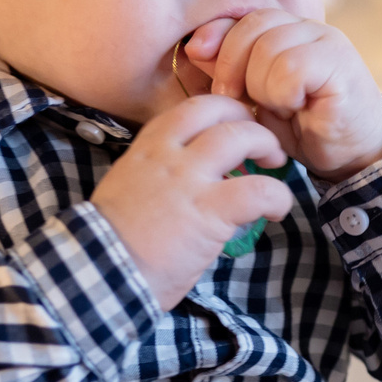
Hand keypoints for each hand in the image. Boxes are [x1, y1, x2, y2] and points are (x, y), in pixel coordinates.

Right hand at [90, 95, 293, 309]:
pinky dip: (278, 196)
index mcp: (146, 148)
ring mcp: (190, 179)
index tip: (234, 127)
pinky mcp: (211, 210)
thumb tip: (192, 182)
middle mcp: (168, 154)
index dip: (221, 112)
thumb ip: (159, 175)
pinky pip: (259, 190)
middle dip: (248, 121)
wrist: (103, 272)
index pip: (189, 109)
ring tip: (276, 165)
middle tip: (263, 142)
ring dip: (267, 146)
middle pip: (218, 112)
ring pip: (241, 138)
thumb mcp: (129, 188)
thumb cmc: (114, 241)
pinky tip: (278, 210)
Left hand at [178, 10, 381, 180]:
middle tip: (242, 102)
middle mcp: (308, 26)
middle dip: (235, 69)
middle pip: (252, 27)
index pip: (241, 17)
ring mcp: (327, 41)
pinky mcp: (341, 63)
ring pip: (269, 49)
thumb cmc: (302, 125)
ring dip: (263, 88)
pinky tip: (297, 108)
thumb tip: (195, 46)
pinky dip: (284, 95)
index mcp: (285, 28)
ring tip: (279, 107)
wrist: (351, 153)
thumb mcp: (254, 96)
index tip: (218, 85)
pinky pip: (291, 68)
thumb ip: (228, 68)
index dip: (220, 44)